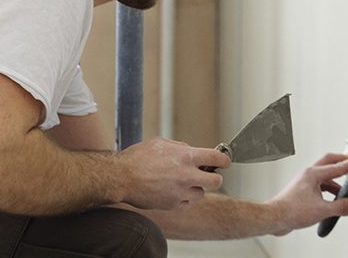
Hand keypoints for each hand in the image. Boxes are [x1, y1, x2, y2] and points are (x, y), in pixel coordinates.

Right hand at [116, 137, 230, 210]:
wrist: (122, 177)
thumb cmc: (138, 158)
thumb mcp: (161, 143)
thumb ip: (180, 147)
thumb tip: (192, 150)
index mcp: (186, 156)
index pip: (217, 159)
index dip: (224, 160)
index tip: (224, 161)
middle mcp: (187, 175)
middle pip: (217, 181)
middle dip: (214, 178)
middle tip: (206, 175)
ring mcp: (181, 192)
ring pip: (201, 194)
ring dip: (195, 188)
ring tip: (180, 182)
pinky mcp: (173, 205)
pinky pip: (187, 204)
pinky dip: (183, 198)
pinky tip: (172, 190)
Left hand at [267, 150, 347, 235]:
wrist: (277, 217)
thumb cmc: (292, 210)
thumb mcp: (322, 210)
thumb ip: (341, 207)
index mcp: (313, 174)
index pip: (337, 165)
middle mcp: (309, 175)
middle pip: (330, 163)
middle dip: (343, 161)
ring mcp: (306, 182)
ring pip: (326, 176)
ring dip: (338, 180)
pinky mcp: (304, 191)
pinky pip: (321, 186)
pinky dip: (331, 190)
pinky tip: (335, 199)